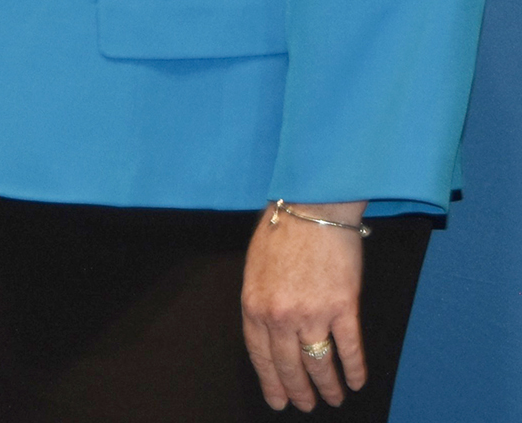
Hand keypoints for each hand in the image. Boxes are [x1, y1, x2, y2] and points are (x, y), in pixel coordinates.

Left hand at [242, 202, 367, 410]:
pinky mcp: (343, 307)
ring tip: (333, 399)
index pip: (260, 355)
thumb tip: (269, 332)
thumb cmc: (280, 231)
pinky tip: (357, 382)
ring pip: (319, 363)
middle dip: (298, 390)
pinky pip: (349, 349)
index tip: (278, 400)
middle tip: (305, 406)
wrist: (311, 207)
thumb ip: (261, 302)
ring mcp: (313, 313)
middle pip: (289, 365)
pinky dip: (354, 370)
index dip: (271, 381)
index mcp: (254, 305)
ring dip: (327, 386)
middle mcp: (280, 316)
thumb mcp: (255, 268)